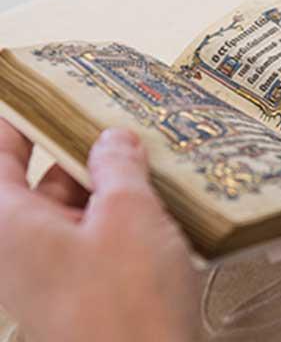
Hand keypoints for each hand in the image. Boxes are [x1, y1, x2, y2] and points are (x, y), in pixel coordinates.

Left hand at [0, 119, 200, 341]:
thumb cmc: (127, 300)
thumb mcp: (129, 215)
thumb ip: (118, 167)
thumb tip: (114, 139)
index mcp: (10, 223)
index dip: (17, 119)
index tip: (43, 91)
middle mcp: (22, 246)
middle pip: (39, 178)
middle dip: (77, 147)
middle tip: (114, 117)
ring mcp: (53, 270)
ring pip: (72, 208)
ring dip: (105, 181)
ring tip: (146, 154)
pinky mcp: (82, 288)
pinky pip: (93, 235)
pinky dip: (117, 212)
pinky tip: (155, 199)